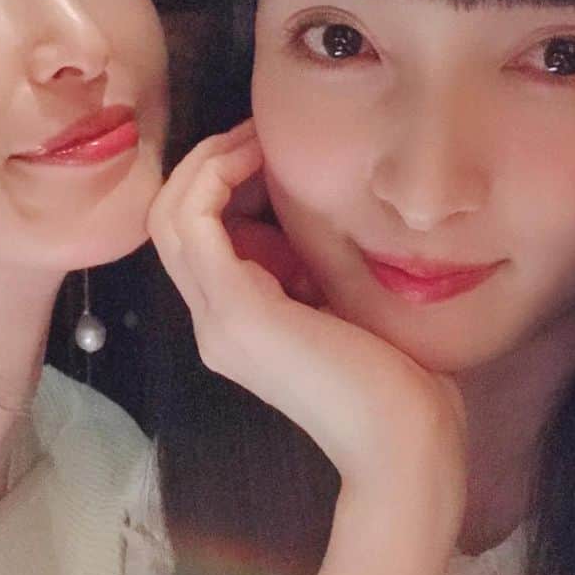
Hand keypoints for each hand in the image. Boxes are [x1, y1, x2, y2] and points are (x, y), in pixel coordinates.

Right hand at [148, 119, 466, 520]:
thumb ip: (310, 266)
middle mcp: (212, 322)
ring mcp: (217, 319)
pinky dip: (215, 177)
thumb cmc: (395, 378)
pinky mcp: (235, 310)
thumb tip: (303, 215)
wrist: (405, 441)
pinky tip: (258, 158)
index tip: (267, 150)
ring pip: (170, 216)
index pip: (196, 237)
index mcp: (237, 322)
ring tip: (254, 139)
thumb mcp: (340, 303)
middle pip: (170, 221)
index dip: (219, 183)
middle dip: (207, 164)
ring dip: (207, 164)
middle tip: (255, 132)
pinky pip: (193, 223)